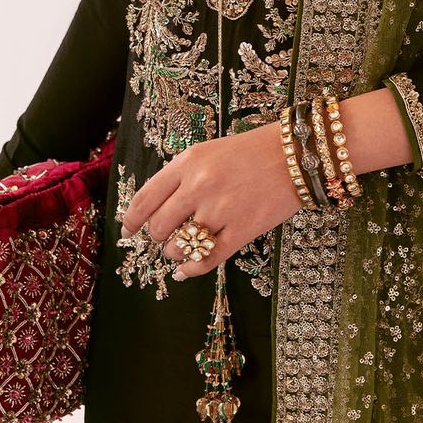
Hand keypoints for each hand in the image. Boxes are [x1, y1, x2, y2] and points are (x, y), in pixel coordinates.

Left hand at [118, 119, 301, 278]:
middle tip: (165, 236)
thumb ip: (180, 176)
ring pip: (180, 246)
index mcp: (188, 163)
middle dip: (158, 236)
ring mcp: (221, 210)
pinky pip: (206, 260)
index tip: (127, 232)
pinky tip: (186, 270)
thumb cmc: (250, 152)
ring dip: (176, 252)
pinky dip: (191, 269)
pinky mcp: (242, 230)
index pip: (145, 199)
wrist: (295, 156)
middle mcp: (199, 186)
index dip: (131, 220)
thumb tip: (154, 208)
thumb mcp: (208, 152)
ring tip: (184, 246)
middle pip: (159, 226)